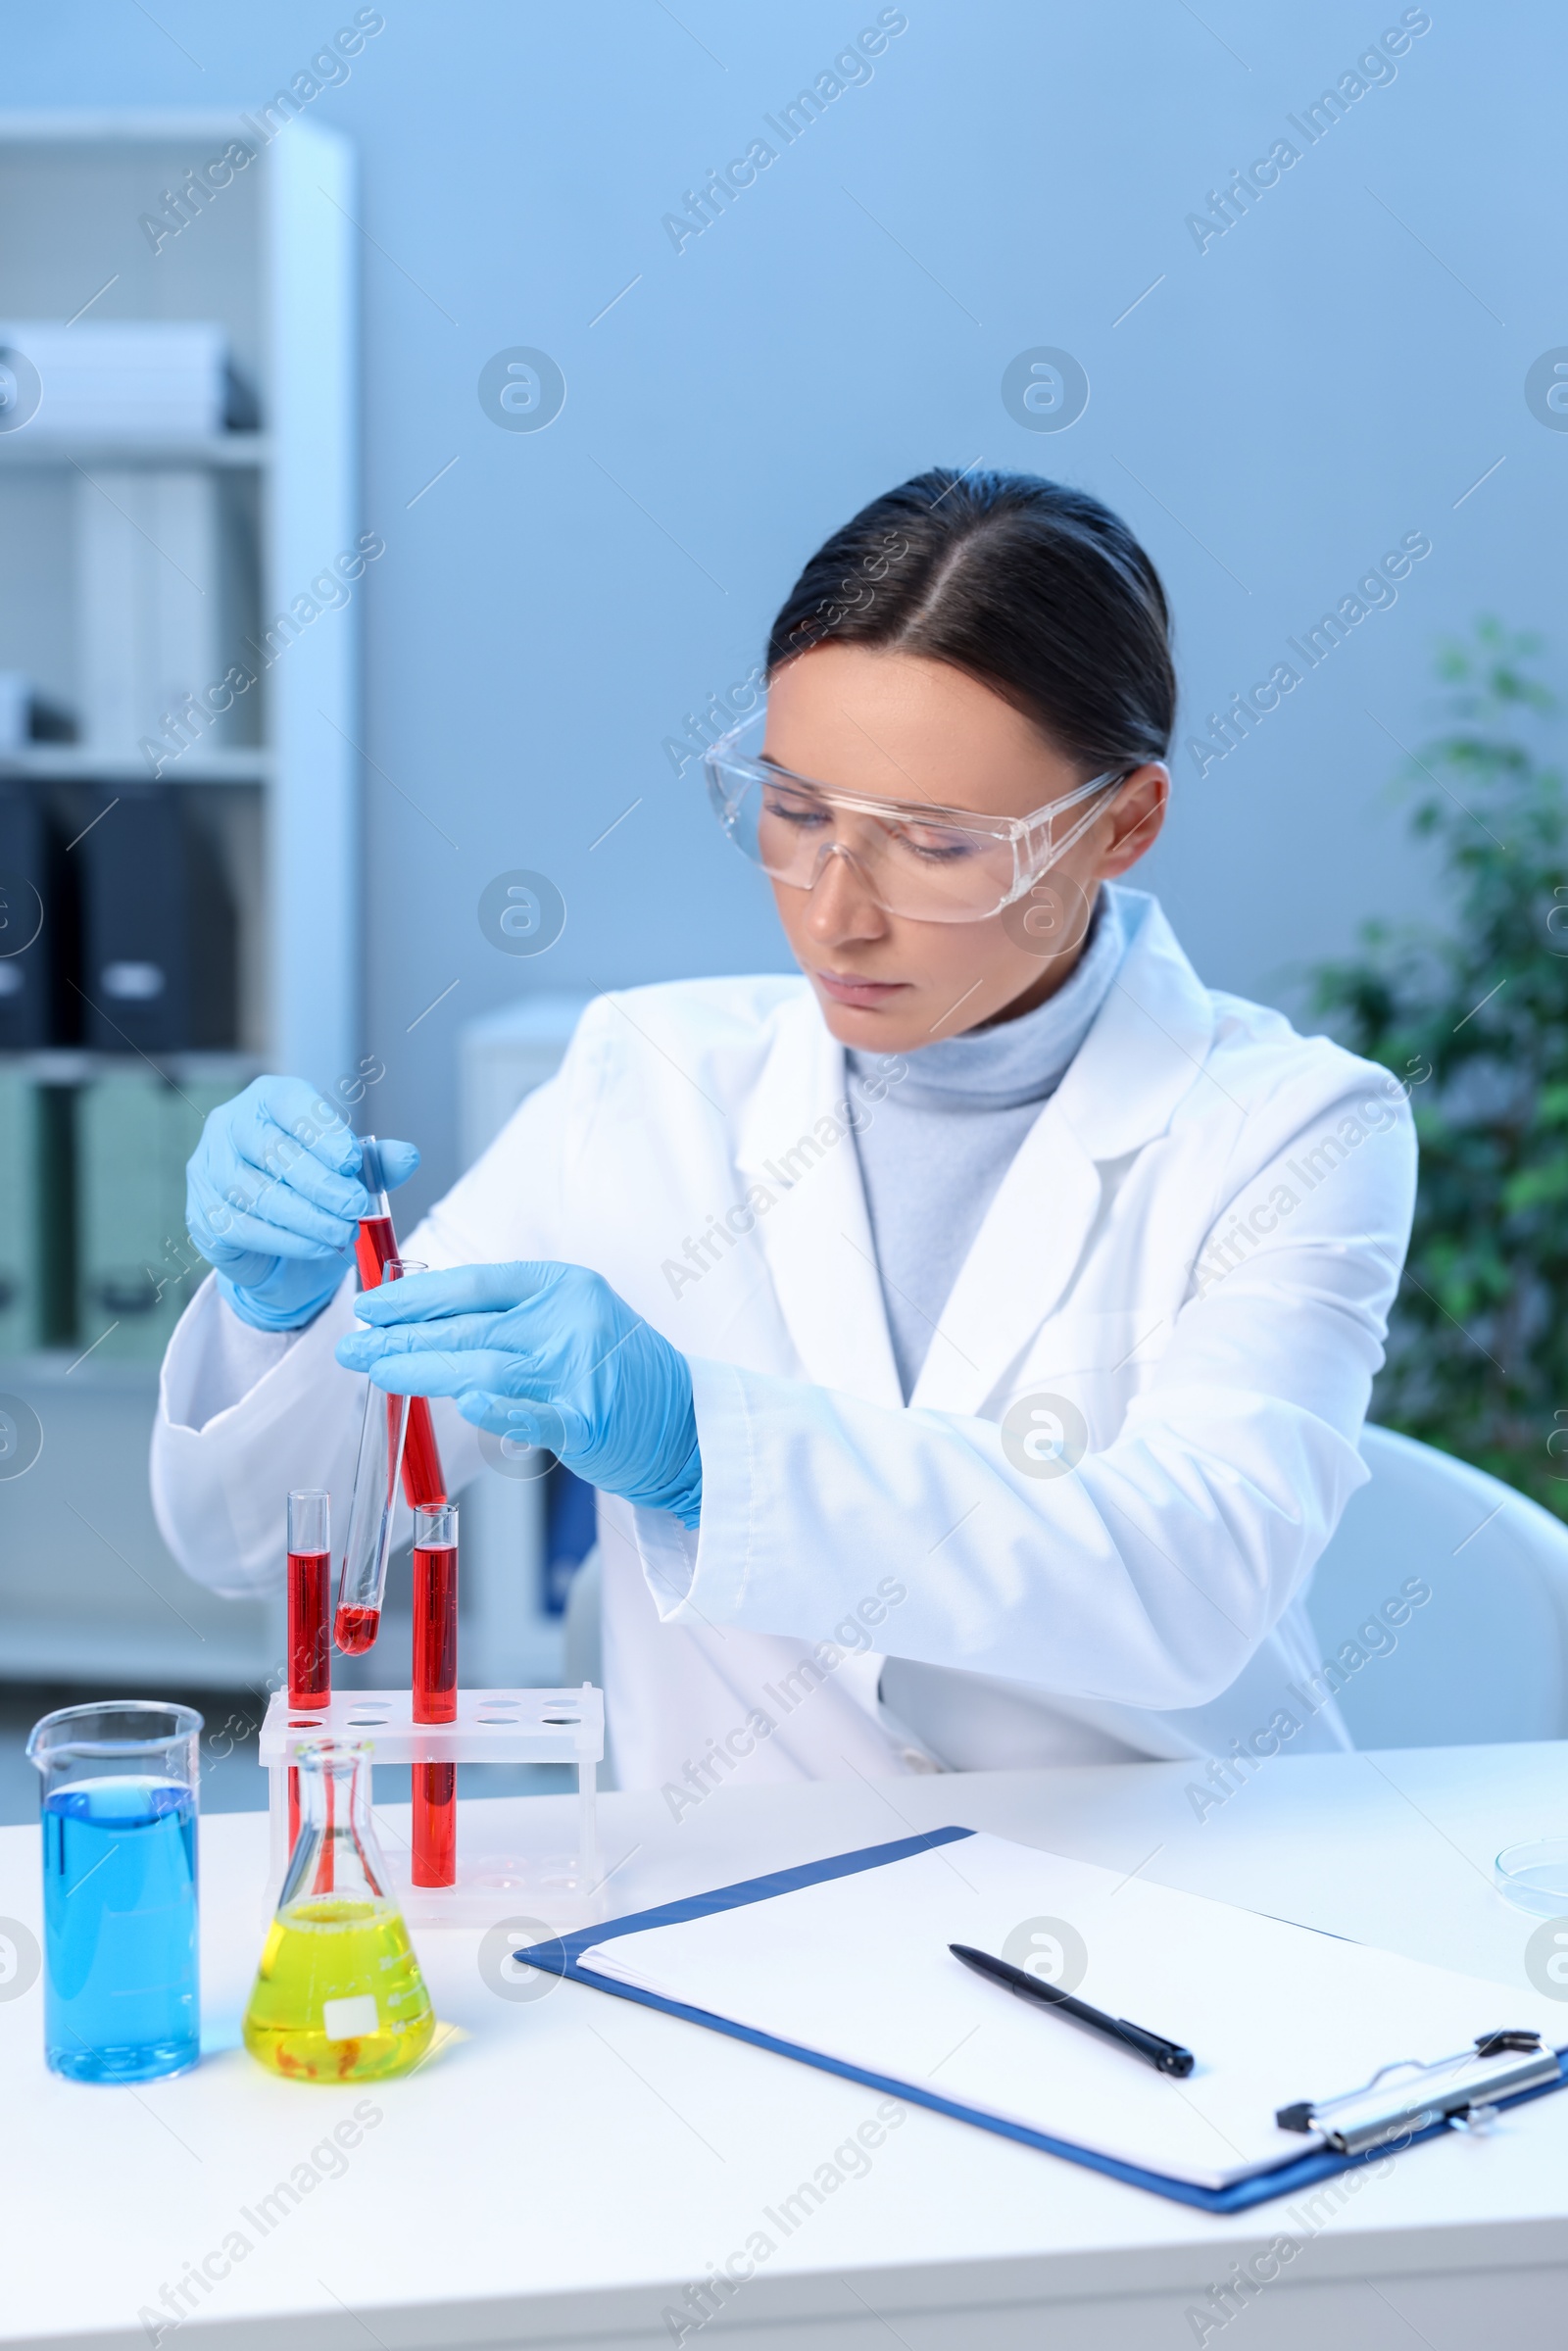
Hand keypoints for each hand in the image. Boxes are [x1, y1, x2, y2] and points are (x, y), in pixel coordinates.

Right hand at [186, 1075, 418, 1331]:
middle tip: (355, 1207)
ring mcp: (208, 1168)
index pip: (290, 1104)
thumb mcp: (350, 1173)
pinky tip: (319, 1246)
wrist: (279, 1241)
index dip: (321, 1133)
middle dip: (320, 1183)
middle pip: (272, 1151)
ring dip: (306, 1217)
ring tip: (342, 1232)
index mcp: (269, 1099)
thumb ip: (377, 1162)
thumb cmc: (314, 1189)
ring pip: (257, 1193)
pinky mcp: (202, 1212)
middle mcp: (230, 1125)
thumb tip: (408, 1156)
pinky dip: (288, 1240)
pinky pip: (245, 1227)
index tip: (352, 1163)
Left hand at [334, 1262, 701, 1527]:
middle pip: (468, 1327)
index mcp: (562, 1286)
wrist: (684, 1423)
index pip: (473, 1284)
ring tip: (375, 1372)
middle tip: (352, 1346)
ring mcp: (579, 1371)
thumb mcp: (565, 1322)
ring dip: (420, 1371)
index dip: (415, 1295)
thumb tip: (420, 1319)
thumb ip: (505, 1318)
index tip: (370, 1306)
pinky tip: (465, 1402)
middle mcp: (570, 1320)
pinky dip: (498, 1410)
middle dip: (400, 1337)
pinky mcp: (587, 1422)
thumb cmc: (613, 1373)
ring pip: (483, 1367)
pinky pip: (532, 1416)